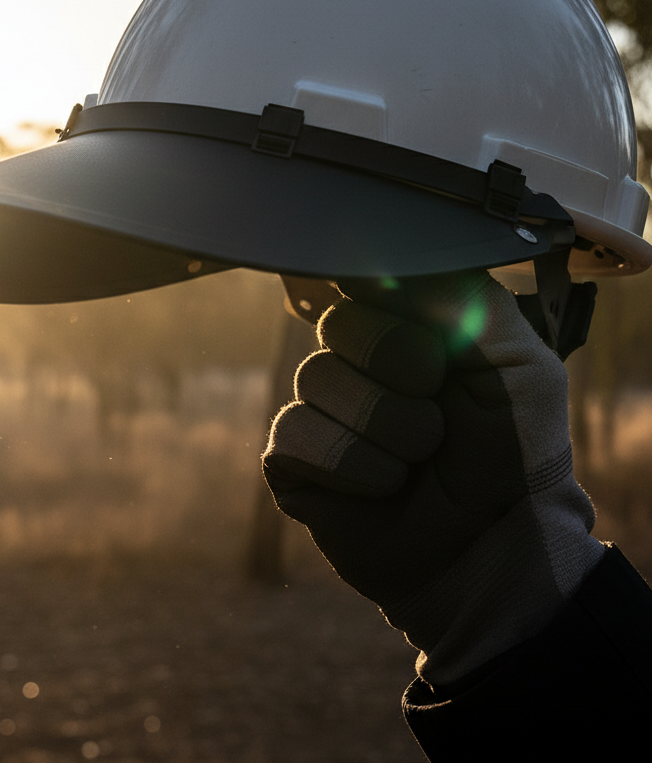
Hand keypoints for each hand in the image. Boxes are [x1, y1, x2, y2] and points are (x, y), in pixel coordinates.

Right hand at [264, 270, 604, 684]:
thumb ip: (465, 297)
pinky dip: (355, 468)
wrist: (493, 548)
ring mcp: (318, 406)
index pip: (364, 276)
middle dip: (404, 377)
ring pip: (318, 378)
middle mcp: (351, 359)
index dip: (399, 310)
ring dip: (388, 432)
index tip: (437, 349)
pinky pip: (298, 434)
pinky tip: (381, 488)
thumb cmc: (511, 452)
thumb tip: (381, 260)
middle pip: (339, 324)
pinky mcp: (290, 457)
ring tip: (418, 462)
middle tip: (439, 417)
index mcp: (401, 327)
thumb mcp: (519, 362)